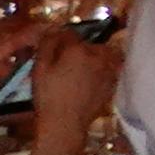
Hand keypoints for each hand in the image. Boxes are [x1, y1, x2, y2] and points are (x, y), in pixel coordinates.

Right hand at [24, 28, 115, 144]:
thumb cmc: (48, 96)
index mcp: (79, 50)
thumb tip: (53, 30)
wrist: (66, 124)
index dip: (59, 39)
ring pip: (102, 54)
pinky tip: (87, 80)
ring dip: (92, 57)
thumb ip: (47, 45)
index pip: (69, 33)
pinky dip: (100, 69)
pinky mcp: (113, 82)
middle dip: (77, 48)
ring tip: (78, 70)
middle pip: (88, 43)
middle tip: (65, 62)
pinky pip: (108, 68)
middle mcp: (99, 56)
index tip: (52, 46)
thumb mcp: (40, 68)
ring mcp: (109, 69)